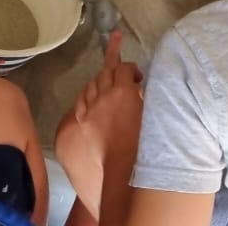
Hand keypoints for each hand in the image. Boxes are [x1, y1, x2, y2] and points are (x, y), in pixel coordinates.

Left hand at [60, 30, 143, 168]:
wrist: (120, 161)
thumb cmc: (140, 137)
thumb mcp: (147, 111)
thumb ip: (141, 95)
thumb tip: (137, 88)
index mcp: (124, 90)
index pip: (124, 67)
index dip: (131, 68)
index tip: (137, 76)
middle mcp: (105, 94)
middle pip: (106, 71)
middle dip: (115, 71)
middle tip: (122, 76)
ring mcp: (90, 105)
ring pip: (92, 83)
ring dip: (101, 81)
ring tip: (108, 87)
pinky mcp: (81, 116)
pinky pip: (81, 97)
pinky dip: (88, 94)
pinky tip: (92, 97)